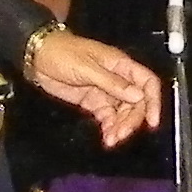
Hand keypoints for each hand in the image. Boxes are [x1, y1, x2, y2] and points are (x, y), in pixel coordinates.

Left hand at [25, 26, 162, 146]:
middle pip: (137, 102)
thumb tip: (138, 96)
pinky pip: (108, 117)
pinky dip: (109, 128)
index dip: (153, 101)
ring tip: (112, 139)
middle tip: (122, 134)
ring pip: (123, 112)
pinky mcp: (93, 101)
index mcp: (120, 65)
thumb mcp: (87, 67)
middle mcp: (117, 79)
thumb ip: (112, 83)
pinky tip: (107, 137)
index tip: (151, 121)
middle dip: (132, 120)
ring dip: (121, 127)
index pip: (147, 83)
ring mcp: (105, 91)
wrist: (38, 56)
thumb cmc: (62, 53)